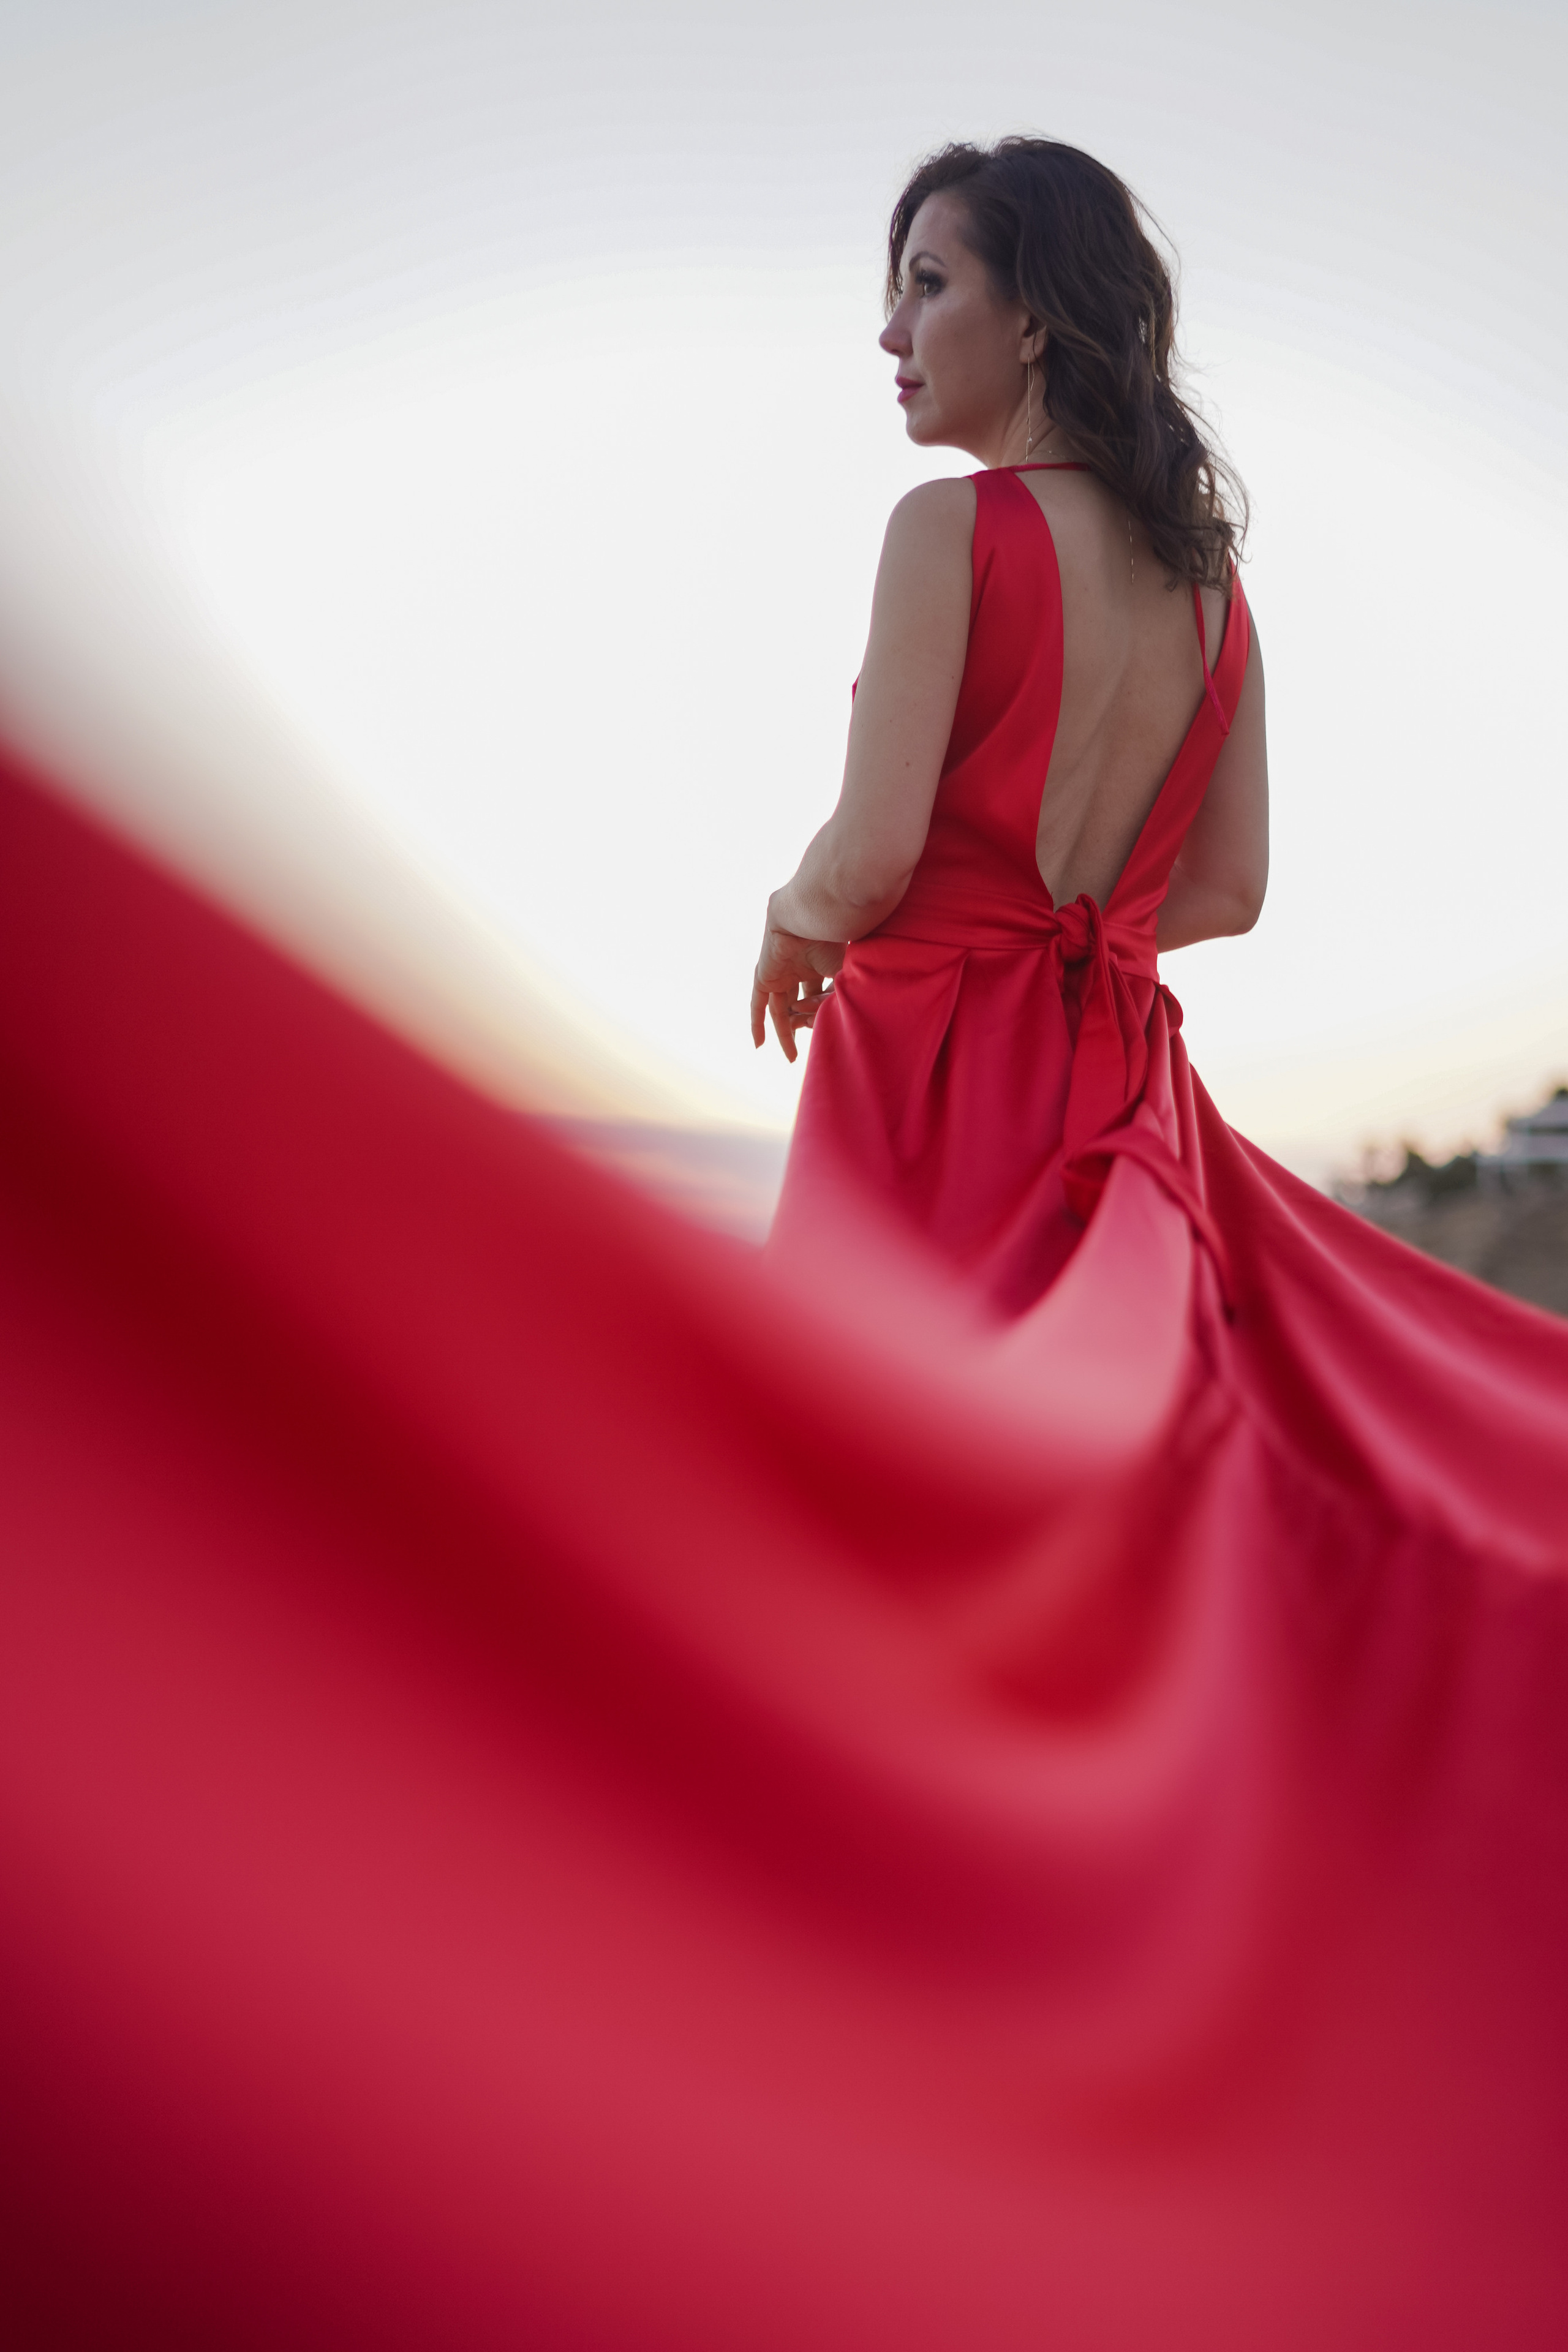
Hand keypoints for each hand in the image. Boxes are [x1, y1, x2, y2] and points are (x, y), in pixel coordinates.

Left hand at [750, 919, 844, 1062]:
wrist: (811, 916)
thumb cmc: (833, 937)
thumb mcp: (842, 973)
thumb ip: (841, 994)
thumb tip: (847, 1017)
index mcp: (816, 964)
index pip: (817, 995)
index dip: (823, 1012)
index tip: (830, 1025)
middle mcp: (796, 968)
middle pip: (797, 1004)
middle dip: (803, 1025)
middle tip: (812, 1047)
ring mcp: (779, 972)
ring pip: (780, 1008)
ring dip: (784, 1032)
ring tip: (792, 1057)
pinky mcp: (764, 976)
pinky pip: (758, 1003)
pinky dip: (757, 1023)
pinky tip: (759, 1044)